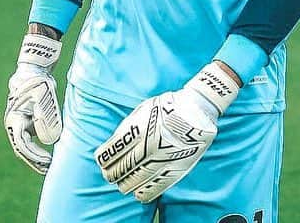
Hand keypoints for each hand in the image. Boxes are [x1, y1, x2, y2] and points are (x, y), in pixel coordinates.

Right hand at [4, 32, 62, 173]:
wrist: (34, 72)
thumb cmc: (38, 83)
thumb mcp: (43, 98)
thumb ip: (45, 117)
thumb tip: (50, 140)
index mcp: (14, 119)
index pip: (22, 144)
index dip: (34, 155)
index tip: (47, 161)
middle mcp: (14, 124)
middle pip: (22, 149)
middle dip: (34, 160)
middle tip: (48, 169)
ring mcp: (20, 124)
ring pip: (26, 146)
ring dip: (36, 157)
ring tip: (48, 166)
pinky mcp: (27, 123)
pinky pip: (31, 141)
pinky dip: (38, 149)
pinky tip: (48, 155)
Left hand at [95, 62, 238, 201]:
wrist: (197, 109)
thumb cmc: (167, 107)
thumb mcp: (144, 110)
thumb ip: (129, 128)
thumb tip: (115, 146)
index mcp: (138, 130)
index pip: (113, 152)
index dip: (104, 159)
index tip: (102, 161)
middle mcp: (148, 147)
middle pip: (122, 168)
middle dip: (113, 174)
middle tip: (109, 175)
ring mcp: (162, 159)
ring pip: (137, 180)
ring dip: (126, 184)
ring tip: (122, 184)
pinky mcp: (175, 168)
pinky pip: (157, 186)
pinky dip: (145, 192)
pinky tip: (138, 193)